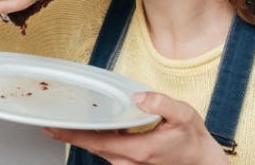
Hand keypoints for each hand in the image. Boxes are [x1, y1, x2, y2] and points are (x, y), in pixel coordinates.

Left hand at [42, 92, 229, 164]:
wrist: (202, 163)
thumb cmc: (193, 141)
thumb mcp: (184, 115)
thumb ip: (162, 104)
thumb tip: (139, 97)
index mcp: (138, 150)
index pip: (96, 142)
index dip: (72, 135)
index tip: (53, 129)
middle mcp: (129, 162)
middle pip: (92, 147)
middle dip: (70, 135)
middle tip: (51, 123)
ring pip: (98, 151)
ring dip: (82, 138)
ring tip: (65, 124)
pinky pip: (107, 152)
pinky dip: (95, 141)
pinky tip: (90, 129)